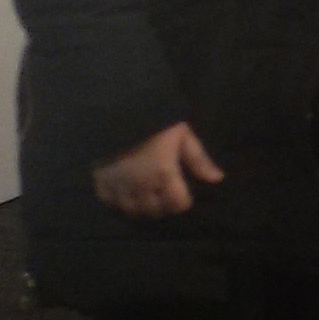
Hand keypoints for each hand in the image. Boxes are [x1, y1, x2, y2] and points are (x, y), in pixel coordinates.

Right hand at [91, 122, 223, 218]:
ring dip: (141, 207)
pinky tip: (125, 194)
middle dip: (163, 206)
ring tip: (146, 197)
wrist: (118, 108)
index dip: (183, 201)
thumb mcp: (182, 135)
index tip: (183, 194)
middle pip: (155, 211)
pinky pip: (109, 202)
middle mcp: (141, 185)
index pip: (178, 204)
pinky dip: (118, 202)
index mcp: (164, 174)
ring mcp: (119, 185)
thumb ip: (198, 159)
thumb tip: (218, 179)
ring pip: (132, 211)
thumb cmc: (155, 121)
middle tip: (165, 196)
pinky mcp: (100, 181)